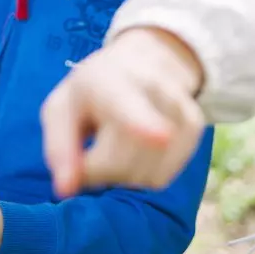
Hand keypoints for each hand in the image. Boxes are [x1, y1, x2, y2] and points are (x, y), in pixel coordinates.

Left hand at [41, 27, 205, 195]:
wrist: (141, 63)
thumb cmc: (92, 92)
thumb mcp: (61, 108)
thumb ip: (59, 148)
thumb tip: (65, 190)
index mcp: (110, 81)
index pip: (129, 105)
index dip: (144, 123)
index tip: (160, 136)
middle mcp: (153, 88)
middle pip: (127, 160)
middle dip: (100, 171)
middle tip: (89, 154)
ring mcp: (179, 107)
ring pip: (147, 173)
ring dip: (121, 175)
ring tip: (114, 144)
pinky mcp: (195, 128)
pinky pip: (161, 177)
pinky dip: (141, 175)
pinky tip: (135, 150)